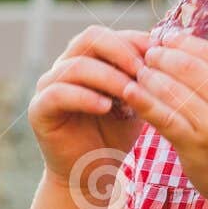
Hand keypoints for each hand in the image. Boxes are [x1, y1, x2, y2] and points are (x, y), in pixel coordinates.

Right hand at [28, 25, 151, 184]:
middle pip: (91, 38)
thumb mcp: (136, 101)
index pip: (110, 35)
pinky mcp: (39, 109)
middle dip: (121, 51)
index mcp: (88, 58)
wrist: (92, 173)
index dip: (134, 40)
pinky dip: (85, 97)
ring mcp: (49, 85)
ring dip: (108, 76)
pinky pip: (59, 93)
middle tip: (143, 70)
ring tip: (130, 92)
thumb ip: (144, 77)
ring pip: (77, 65)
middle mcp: (66, 65)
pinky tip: (106, 107)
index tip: (159, 55)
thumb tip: (167, 51)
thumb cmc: (115, 134)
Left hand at [118, 32, 207, 208]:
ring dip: (150, 76)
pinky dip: (144, 101)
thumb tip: (188, 46)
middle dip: (163, 56)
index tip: (165, 39)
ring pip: (173, 90)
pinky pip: (164, 118)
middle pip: (189, 67)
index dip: (182, 42)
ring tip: (138, 71)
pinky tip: (130, 92)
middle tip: (147, 53)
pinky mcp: (196, 147)